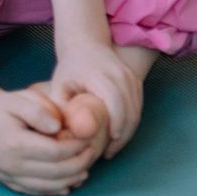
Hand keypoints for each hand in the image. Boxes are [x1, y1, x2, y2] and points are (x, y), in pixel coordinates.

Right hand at [0, 84, 97, 195]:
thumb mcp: (17, 100)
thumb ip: (39, 111)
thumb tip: (59, 127)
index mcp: (16, 145)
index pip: (56, 152)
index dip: (76, 148)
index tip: (89, 138)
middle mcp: (11, 165)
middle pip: (54, 172)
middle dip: (77, 164)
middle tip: (92, 154)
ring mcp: (6, 175)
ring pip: (44, 186)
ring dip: (68, 181)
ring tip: (85, 171)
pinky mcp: (4, 179)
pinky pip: (31, 191)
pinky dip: (51, 191)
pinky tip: (66, 187)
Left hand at [47, 37, 145, 159]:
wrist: (86, 43)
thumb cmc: (70, 68)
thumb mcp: (58, 87)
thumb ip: (60, 109)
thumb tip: (64, 134)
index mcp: (100, 75)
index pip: (115, 100)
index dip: (116, 123)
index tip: (109, 143)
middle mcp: (120, 73)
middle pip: (131, 108)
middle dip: (123, 134)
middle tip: (110, 153)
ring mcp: (130, 75)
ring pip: (137, 108)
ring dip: (129, 130)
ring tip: (114, 147)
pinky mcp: (135, 79)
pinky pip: (138, 104)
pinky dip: (132, 121)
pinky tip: (120, 134)